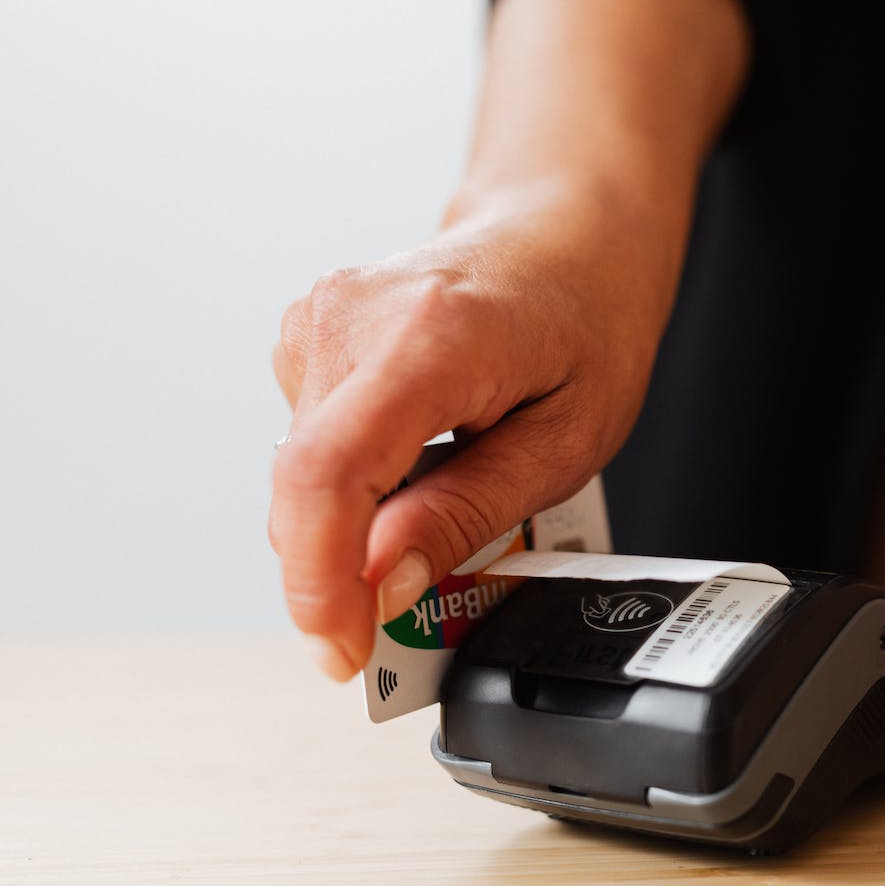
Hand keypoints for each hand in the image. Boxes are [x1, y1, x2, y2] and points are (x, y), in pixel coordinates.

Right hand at [268, 177, 682, 679]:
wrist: (568, 235)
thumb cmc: (585, 323)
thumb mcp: (564, 443)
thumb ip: (467, 513)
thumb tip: (385, 584)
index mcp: (428, 337)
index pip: (327, 474)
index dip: (318, 580)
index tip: (340, 650)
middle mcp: (354, 315)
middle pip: (301, 484)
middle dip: (338, 575)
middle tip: (403, 623)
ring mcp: (321, 317)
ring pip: (299, 475)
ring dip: (352, 529)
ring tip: (442, 515)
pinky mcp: (310, 335)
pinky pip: (310, 445)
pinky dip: (354, 486)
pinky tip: (418, 466)